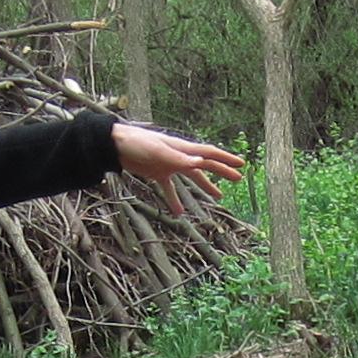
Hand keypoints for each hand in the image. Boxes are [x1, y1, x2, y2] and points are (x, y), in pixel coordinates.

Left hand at [112, 123, 245, 204]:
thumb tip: (201, 162)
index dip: (226, 160)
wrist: (116, 144)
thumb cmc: (138, 144)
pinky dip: (175, 200)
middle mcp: (179, 156)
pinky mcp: (156, 172)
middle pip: (205, 165)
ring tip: (218, 197)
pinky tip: (179, 213)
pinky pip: (169, 188)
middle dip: (222, 172)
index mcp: (183, 149)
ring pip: (191, 177)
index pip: (209, 154)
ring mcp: (168, 165)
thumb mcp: (159, 153)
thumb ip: (180, 159)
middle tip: (237, 180)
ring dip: (205, 186)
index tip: (241, 165)